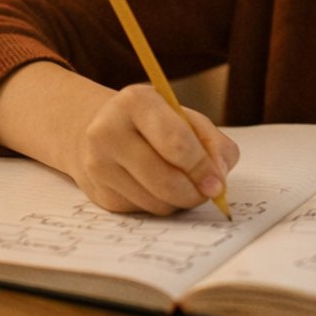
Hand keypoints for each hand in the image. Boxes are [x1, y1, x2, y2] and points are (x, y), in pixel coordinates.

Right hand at [61, 84, 240, 215]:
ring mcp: (99, 165)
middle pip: (166, 180)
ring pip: (157, 203)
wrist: (97, 128)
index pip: (176, 143)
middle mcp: (109, 132)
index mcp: (135, 102)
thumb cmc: (152, 122)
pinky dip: (161, 205)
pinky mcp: (100, 193)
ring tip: (181, 183)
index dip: (202, 167)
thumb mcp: (184, 116)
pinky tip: (156, 187)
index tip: (218, 183)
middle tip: (208, 192)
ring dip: (180, 201)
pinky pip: (145, 212)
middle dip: (195, 193)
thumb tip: (218, 180)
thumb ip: (212, 142)